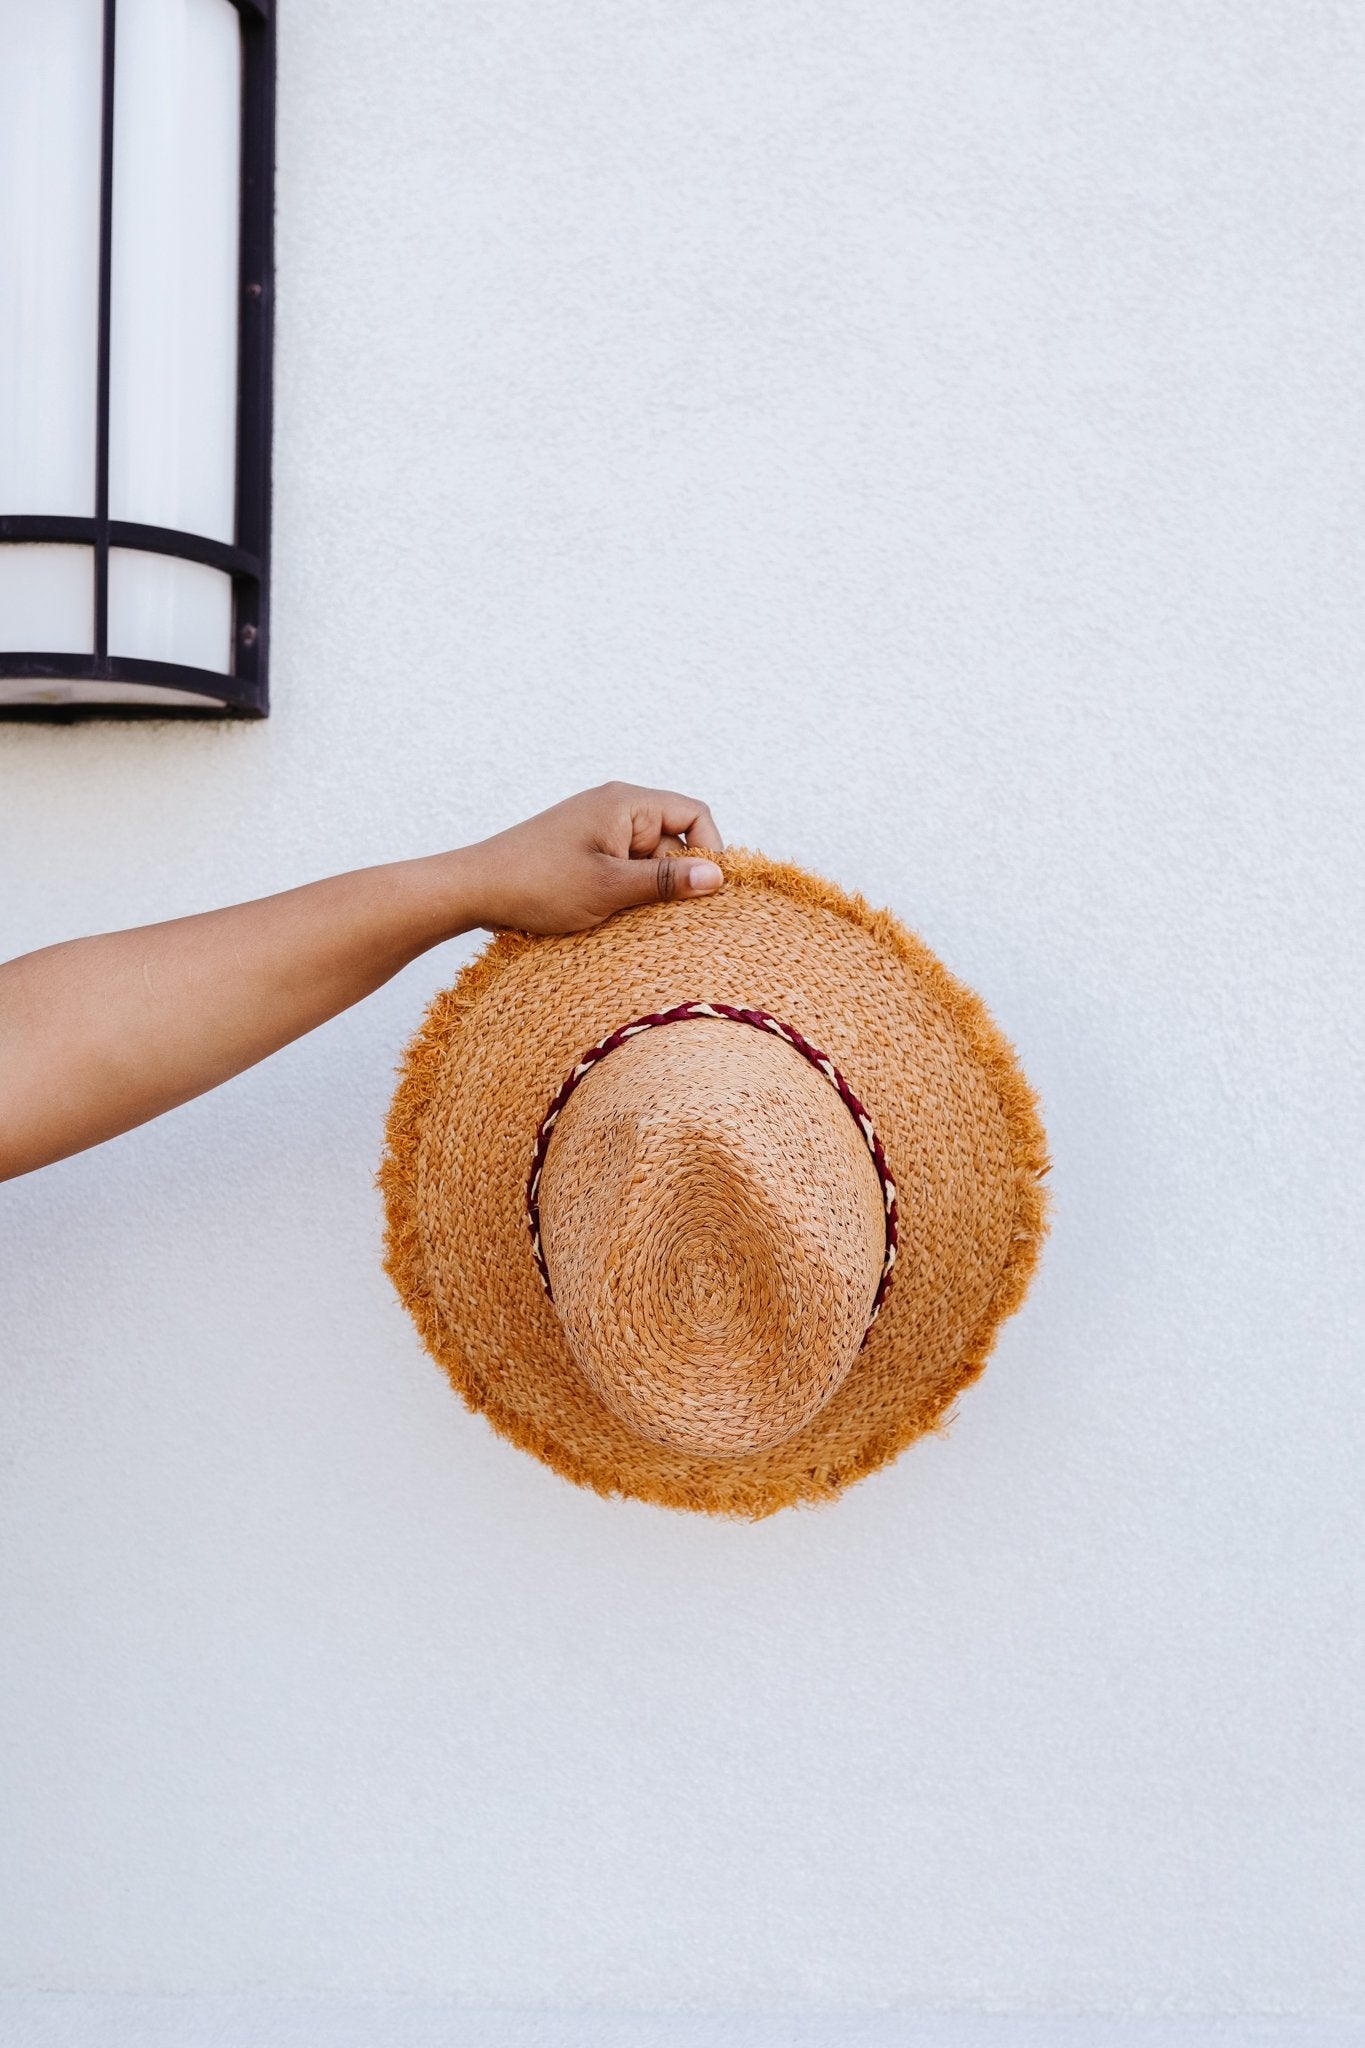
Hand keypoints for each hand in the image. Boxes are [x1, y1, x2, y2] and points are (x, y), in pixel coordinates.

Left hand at [459, 782, 724, 934]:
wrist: (473, 889)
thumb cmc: (537, 883)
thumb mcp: (608, 887)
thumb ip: (665, 881)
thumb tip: (719, 877)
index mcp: (626, 803)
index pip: (694, 815)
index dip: (709, 851)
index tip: (704, 892)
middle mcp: (616, 809)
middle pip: (674, 841)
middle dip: (673, 878)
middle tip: (656, 912)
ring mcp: (600, 830)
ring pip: (649, 860)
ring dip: (647, 890)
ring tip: (623, 914)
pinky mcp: (586, 852)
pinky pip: (625, 869)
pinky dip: (626, 892)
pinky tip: (608, 914)